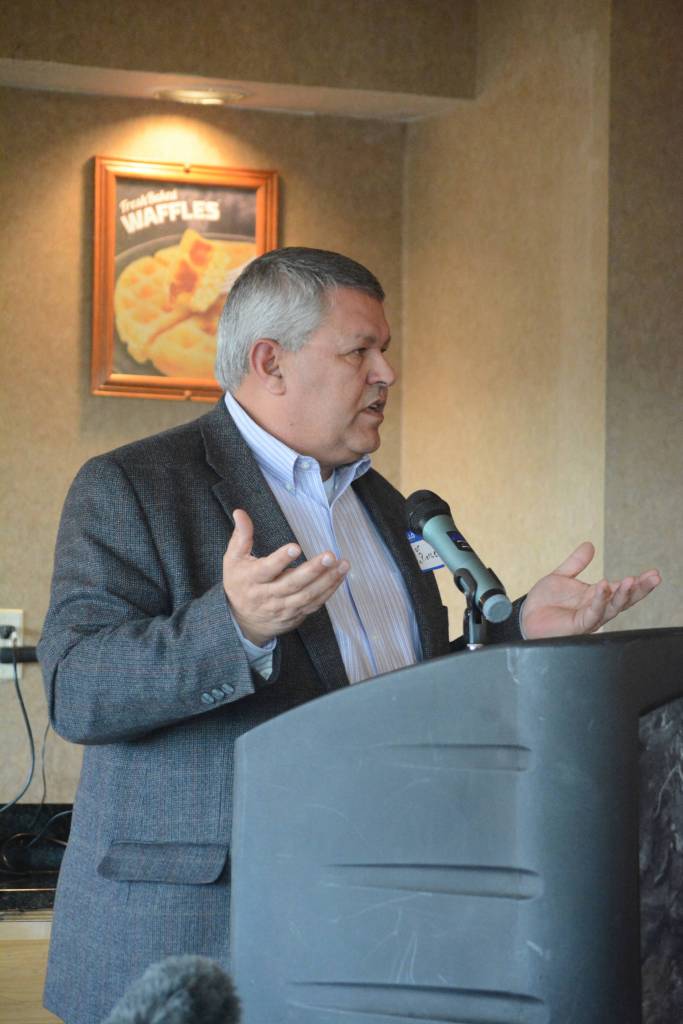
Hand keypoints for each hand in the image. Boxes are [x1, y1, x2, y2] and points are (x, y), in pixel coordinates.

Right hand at [222, 509, 348, 646]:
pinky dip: (329, 590)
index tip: (295, 547)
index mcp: (252, 579)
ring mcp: (284, 607)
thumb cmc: (240, 584)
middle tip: (329, 556)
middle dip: (312, 570)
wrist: (243, 621)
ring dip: (327, 580)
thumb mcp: (233, 560)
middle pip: (292, 584)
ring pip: (307, 595)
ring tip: (342, 564)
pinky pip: (315, 603)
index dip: (280, 559)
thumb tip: (240, 512)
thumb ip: (240, 537)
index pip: (267, 570)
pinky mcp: (296, 613)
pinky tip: (339, 576)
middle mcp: (269, 595)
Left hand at [521, 541, 660, 639]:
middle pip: (624, 600)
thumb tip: (590, 545)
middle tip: (654, 577)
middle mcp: (596, 608)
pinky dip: (599, 600)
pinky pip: (592, 613)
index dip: (638, 583)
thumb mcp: (561, 577)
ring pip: (612, 608)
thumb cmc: (544, 601)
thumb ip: (576, 563)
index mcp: (596, 597)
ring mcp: (589, 618)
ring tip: (633, 580)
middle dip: (640, 590)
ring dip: (623, 594)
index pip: (621, 590)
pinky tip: (604, 587)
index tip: (653, 573)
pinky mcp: (578, 625)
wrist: (525, 616)